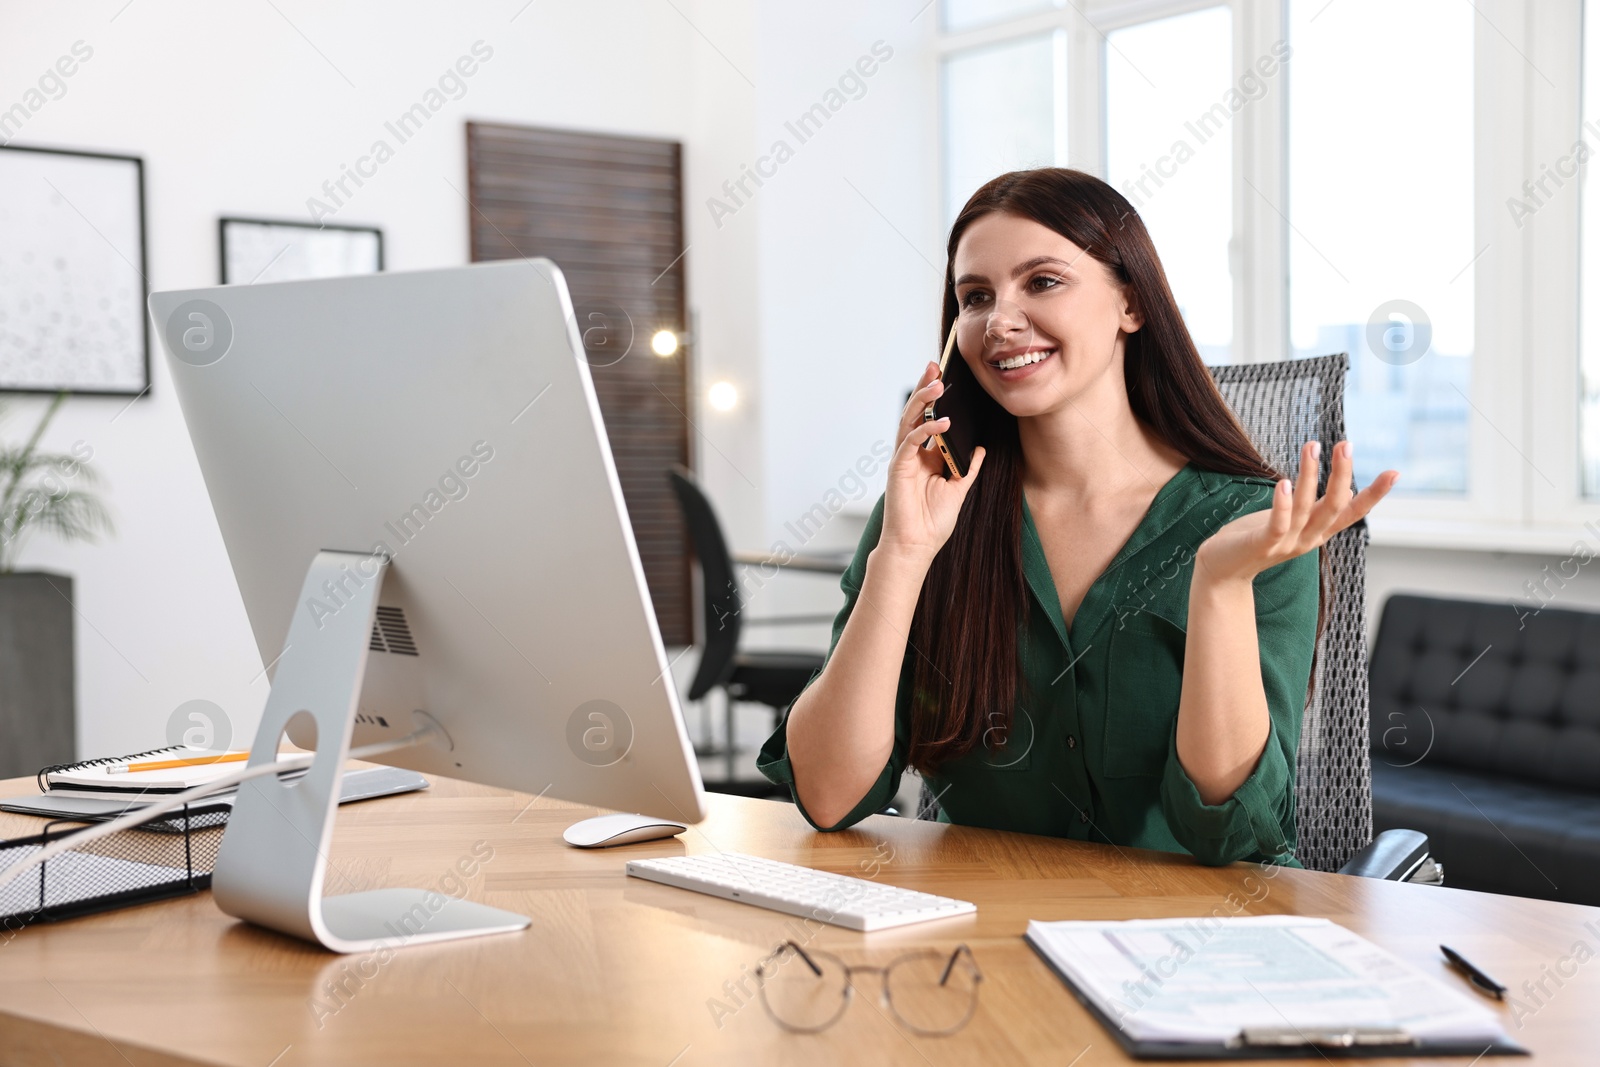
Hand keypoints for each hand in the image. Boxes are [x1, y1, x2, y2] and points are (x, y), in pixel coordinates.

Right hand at [879, 361, 986, 564]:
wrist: (916, 547)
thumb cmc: (932, 523)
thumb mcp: (959, 489)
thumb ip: (968, 467)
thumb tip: (981, 448)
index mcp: (925, 456)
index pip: (929, 419)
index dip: (935, 399)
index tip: (946, 377)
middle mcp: (912, 453)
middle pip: (916, 413)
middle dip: (925, 389)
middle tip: (935, 366)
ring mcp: (903, 459)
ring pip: (910, 421)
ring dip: (923, 401)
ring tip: (937, 384)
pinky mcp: (899, 468)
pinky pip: (910, 442)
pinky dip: (926, 430)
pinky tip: (941, 421)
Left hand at [1194, 440, 1397, 584]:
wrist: (1222, 571)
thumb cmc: (1256, 538)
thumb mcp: (1295, 521)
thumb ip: (1317, 507)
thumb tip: (1347, 488)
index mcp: (1317, 531)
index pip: (1352, 512)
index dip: (1373, 494)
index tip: (1395, 473)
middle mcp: (1307, 538)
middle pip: (1334, 506)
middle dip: (1342, 474)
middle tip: (1346, 444)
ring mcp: (1286, 542)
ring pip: (1305, 508)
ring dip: (1309, 475)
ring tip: (1312, 446)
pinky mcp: (1261, 544)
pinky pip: (1277, 524)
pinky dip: (1282, 504)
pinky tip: (1284, 482)